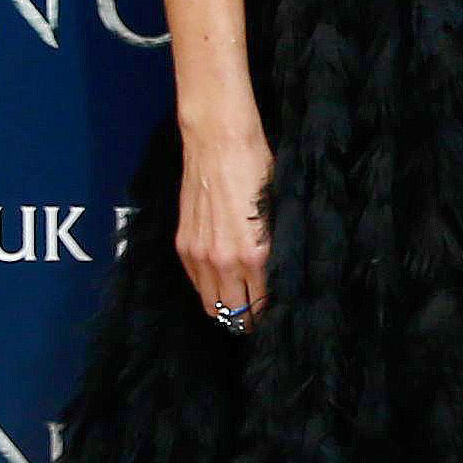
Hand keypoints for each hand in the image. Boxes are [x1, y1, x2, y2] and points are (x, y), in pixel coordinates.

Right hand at [178, 120, 273, 330]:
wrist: (219, 142)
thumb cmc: (257, 170)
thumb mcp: (278, 213)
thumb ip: (275, 250)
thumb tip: (279, 277)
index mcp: (255, 256)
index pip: (261, 306)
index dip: (268, 315)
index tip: (274, 316)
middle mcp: (224, 262)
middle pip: (233, 313)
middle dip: (246, 320)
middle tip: (255, 317)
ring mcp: (199, 255)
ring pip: (210, 303)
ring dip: (223, 307)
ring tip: (236, 304)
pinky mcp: (183, 244)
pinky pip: (194, 282)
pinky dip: (206, 287)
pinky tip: (218, 282)